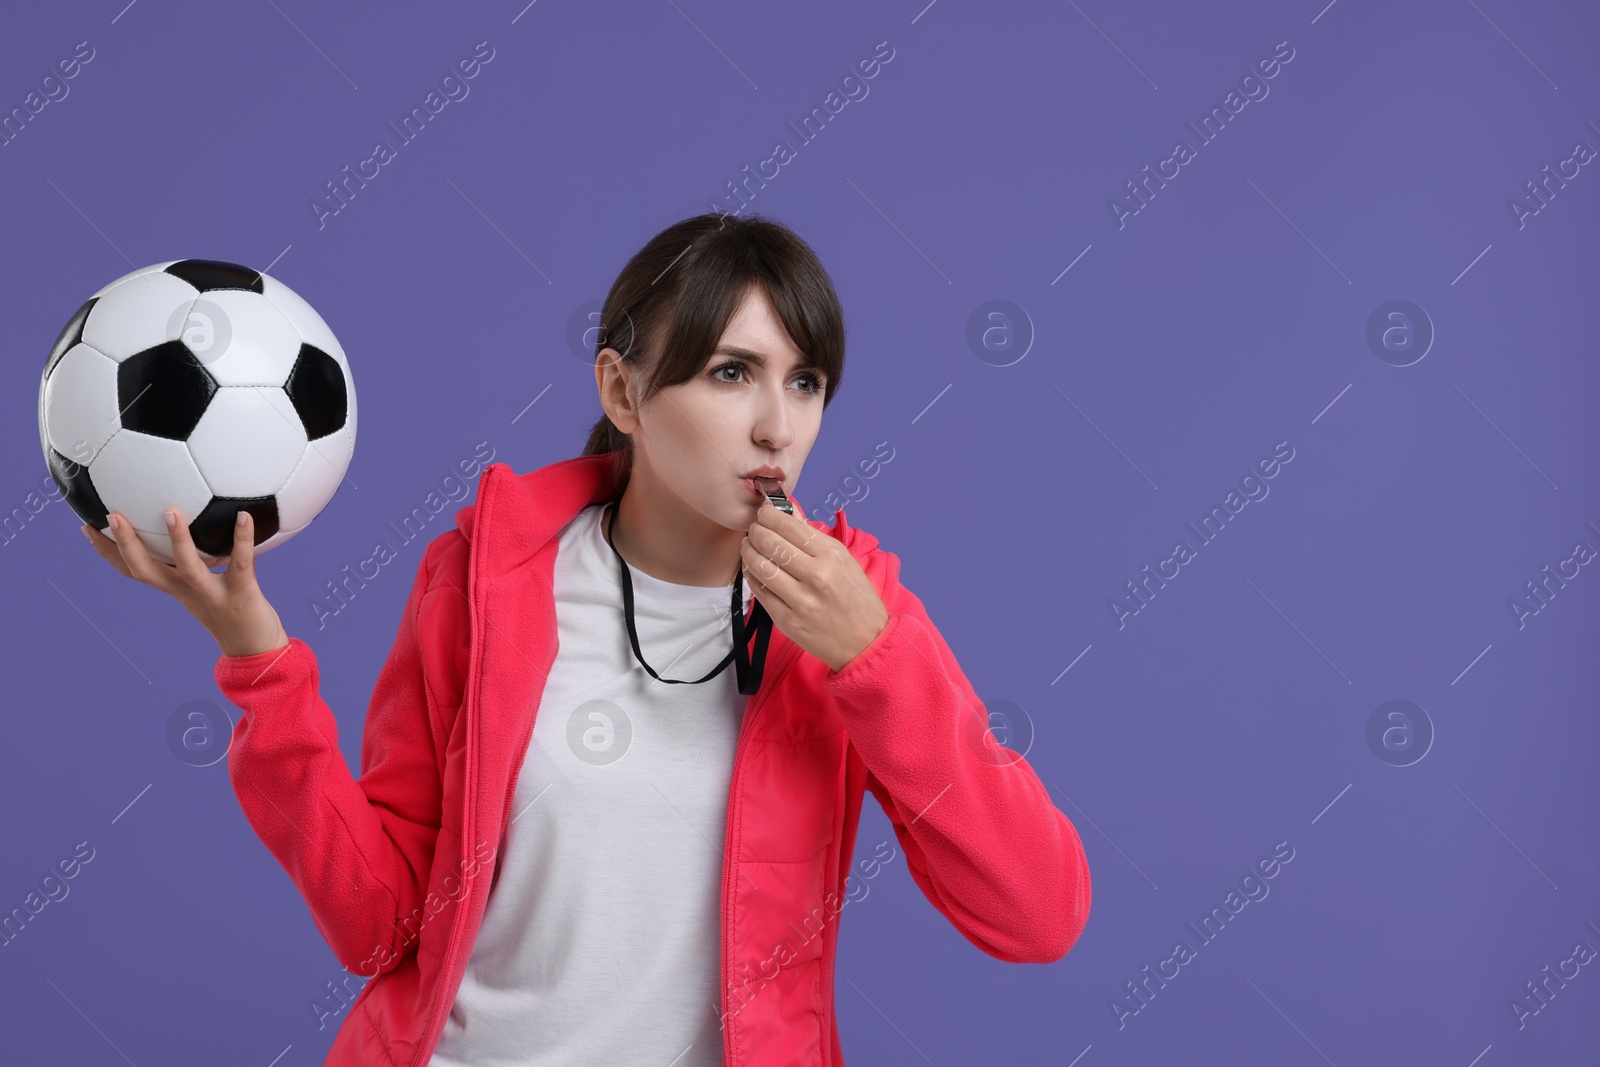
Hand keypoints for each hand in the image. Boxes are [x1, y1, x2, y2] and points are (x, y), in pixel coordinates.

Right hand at [83, 508, 290, 658]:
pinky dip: (243, 539)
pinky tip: (244, 516)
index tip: (88, 528)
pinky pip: (241, 563)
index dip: (109, 553)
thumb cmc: (236, 613)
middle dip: (125, 545)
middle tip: (111, 515)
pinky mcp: (243, 594)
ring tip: (170, 511)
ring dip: (178, 540)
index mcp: (177, 589)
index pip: (134, 570)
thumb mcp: (213, 585)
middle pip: (147, 570)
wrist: (257, 651)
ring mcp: (214, 595)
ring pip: (188, 567)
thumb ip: (209, 558)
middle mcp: (188, 593)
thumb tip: (211, 521)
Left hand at [741, 498, 888, 673]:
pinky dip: (751, 575)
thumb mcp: (843, 560)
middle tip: (754, 528)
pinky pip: (760, 591)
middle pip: (771, 543)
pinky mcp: (787, 621)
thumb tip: (788, 509)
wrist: (866, 642)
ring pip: (760, 566)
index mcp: (833, 556)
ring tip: (749, 546)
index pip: (790, 526)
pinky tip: (754, 568)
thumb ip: (812, 534)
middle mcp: (817, 576)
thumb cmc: (856, 598)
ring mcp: (801, 600)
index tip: (764, 512)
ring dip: (749, 551)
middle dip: (756, 531)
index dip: (770, 515)